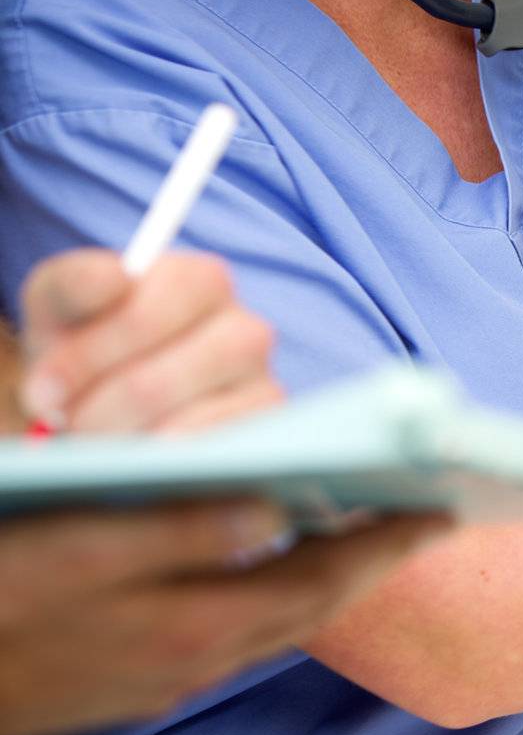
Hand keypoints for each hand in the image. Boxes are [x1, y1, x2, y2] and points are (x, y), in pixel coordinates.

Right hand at [0, 501, 449, 734]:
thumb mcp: (71, 549)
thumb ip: (177, 532)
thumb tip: (275, 510)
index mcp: (191, 625)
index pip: (320, 580)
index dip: (384, 545)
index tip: (441, 514)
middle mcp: (191, 661)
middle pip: (309, 608)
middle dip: (370, 563)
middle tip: (420, 523)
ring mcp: (161, 679)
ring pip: (270, 626)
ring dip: (321, 583)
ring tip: (358, 539)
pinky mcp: (130, 682)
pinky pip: (228, 636)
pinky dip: (265, 600)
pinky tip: (258, 571)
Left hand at [18, 249, 281, 432]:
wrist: (110, 397)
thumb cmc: (88, 345)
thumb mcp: (63, 308)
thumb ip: (76, 284)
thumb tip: (116, 280)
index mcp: (200, 281)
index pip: (148, 313)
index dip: (91, 354)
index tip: (46, 387)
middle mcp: (245, 327)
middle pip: (165, 374)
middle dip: (102, 405)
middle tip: (65, 422)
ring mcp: (262, 380)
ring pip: (188, 415)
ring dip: (127, 433)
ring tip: (94, 436)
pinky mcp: (263, 427)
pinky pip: (212, 448)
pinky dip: (164, 454)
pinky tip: (138, 451)